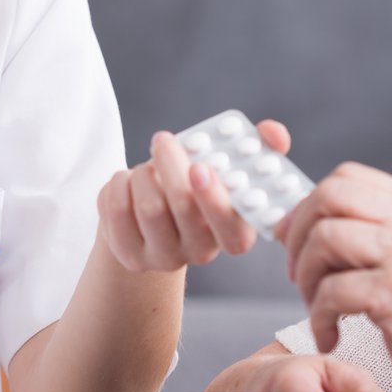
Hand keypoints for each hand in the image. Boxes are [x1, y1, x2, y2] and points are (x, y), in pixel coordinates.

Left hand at [96, 120, 291, 271]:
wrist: (156, 214)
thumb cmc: (200, 184)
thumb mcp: (229, 166)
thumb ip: (259, 145)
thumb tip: (274, 134)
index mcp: (235, 233)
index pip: (232, 230)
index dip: (215, 199)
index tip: (199, 166)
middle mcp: (201, 253)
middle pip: (183, 209)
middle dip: (171, 166)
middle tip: (164, 139)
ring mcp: (163, 258)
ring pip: (149, 207)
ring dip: (144, 173)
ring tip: (148, 165)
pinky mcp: (129, 255)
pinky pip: (118, 211)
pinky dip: (119, 184)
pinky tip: (128, 180)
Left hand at [279, 163, 391, 391]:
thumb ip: (377, 234)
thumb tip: (309, 226)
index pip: (346, 177)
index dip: (307, 204)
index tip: (292, 236)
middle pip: (329, 197)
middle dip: (297, 235)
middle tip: (297, 273)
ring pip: (324, 239)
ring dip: (305, 279)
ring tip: (317, 310)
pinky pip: (330, 292)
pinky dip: (318, 318)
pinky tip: (330, 336)